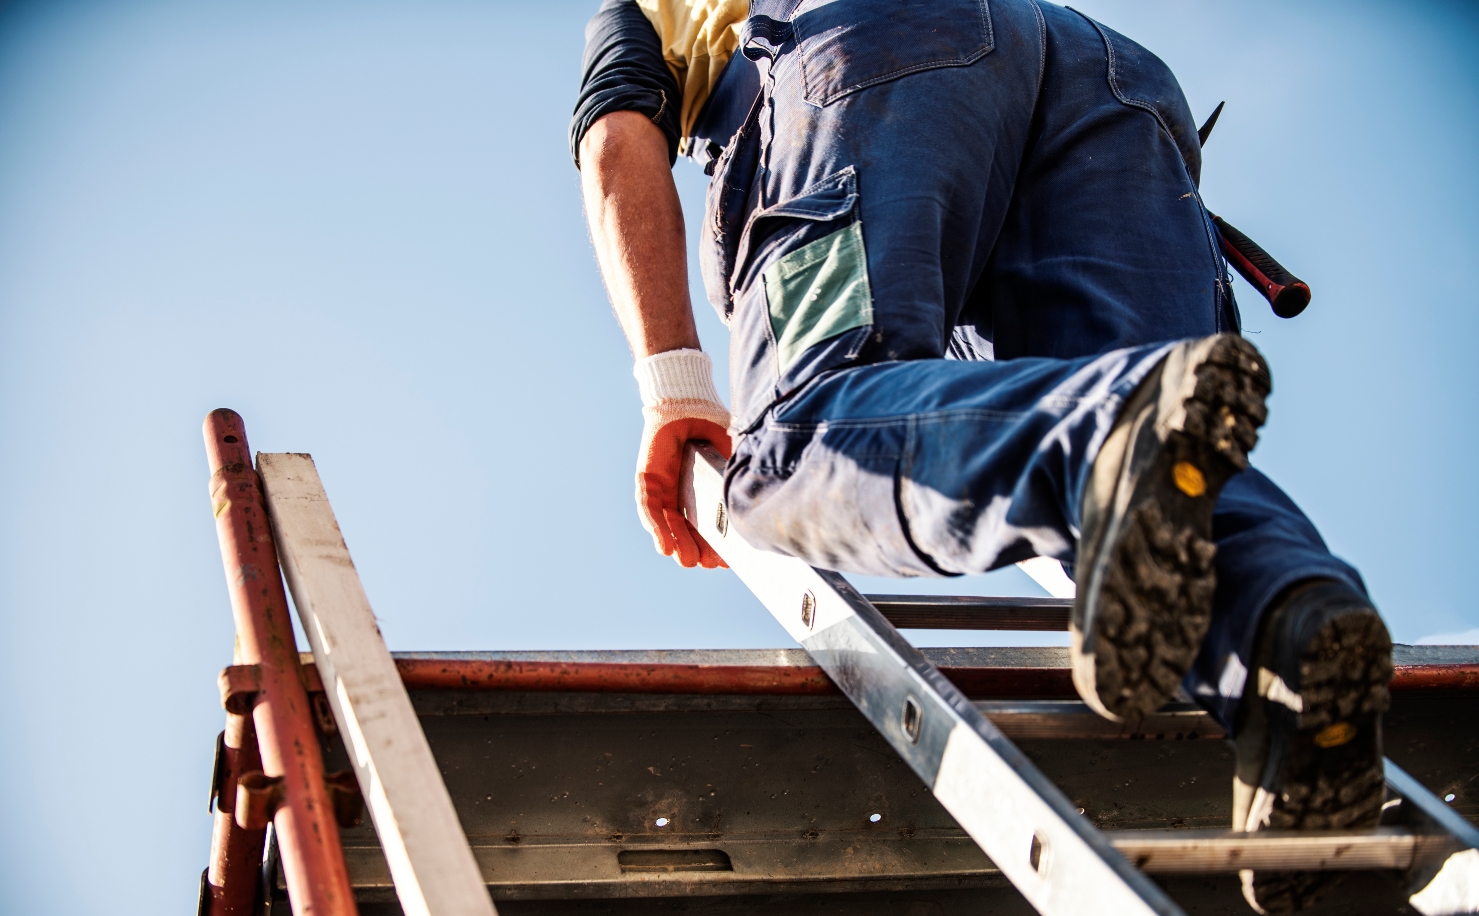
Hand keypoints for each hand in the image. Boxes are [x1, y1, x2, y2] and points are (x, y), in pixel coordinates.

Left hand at [636, 403, 732, 567]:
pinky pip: (649, 508)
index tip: (726, 561)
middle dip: (698, 548)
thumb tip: (754, 499)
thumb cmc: (709, 427)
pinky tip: (665, 547)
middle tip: (711, 564)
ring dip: (678, 544)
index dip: (715, 543)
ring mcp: (662, 488)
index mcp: (699, 491)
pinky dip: (657, 528)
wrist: (687, 403)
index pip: (706, 523)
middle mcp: (679, 494)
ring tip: (690, 562)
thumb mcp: (729, 456)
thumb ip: (736, 477)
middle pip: (686, 529)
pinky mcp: (647, 480)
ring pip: (667, 524)